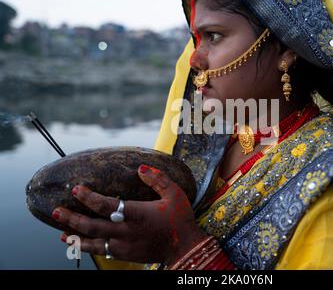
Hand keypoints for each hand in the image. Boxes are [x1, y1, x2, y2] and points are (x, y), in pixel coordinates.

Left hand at [53, 165, 207, 264]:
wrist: (185, 247)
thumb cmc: (180, 219)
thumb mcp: (175, 194)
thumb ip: (158, 179)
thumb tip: (140, 168)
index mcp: (137, 214)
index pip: (105, 205)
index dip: (88, 197)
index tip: (76, 189)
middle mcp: (126, 231)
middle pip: (92, 226)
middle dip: (72, 218)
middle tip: (56, 211)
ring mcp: (124, 246)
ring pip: (93, 243)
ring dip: (75, 237)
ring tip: (61, 233)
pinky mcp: (126, 255)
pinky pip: (102, 252)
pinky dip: (89, 248)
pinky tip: (81, 245)